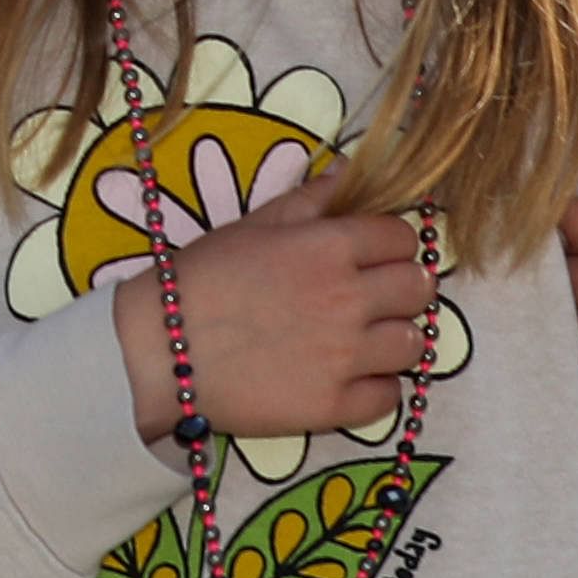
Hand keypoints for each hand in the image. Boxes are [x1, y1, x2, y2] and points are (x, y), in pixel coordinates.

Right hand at [111, 178, 439, 444]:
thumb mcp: (252, 225)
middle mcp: (348, 299)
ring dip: (393, 339)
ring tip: (361, 339)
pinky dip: (375, 387)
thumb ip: (310, 200)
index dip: (390, 243)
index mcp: (328, 247)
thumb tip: (350, 171)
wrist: (157, 349)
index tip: (374, 254)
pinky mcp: (334, 406)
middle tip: (373, 296)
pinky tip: (347, 376)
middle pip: (419, 289)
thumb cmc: (200, 278)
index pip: (402, 237)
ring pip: (414, 345)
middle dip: (401, 288)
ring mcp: (345, 356)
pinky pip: (390, 397)